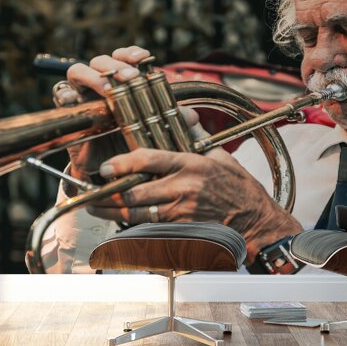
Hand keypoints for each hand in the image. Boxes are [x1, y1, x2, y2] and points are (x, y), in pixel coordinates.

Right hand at [53, 46, 198, 190]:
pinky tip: (77, 98)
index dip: (132, 53)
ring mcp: (84, 97)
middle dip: (115, 65)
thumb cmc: (136, 146)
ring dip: (92, 75)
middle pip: (100, 61)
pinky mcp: (71, 113)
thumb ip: (174, 120)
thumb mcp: (157, 132)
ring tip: (106, 88)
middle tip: (129, 77)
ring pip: (77, 71)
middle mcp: (101, 86)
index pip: (124, 56)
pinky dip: (66, 93)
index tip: (145, 59)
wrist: (115, 175)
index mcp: (122, 83)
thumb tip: (190, 114)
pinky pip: (61, 94)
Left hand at [87, 148, 303, 262]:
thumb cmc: (237, 186)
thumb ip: (195, 137)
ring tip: (96, 208)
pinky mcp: (183, 230)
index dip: (122, 164)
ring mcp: (182, 212)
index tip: (105, 167)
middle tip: (90, 195)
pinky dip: (133, 226)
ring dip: (114, 213)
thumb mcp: (217, 155)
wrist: (256, 220)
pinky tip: (119, 222)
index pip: (149, 160)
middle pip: (136, 193)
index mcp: (190, 164)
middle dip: (108, 195)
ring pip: (139, 214)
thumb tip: (182, 115)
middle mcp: (184, 188)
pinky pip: (152, 228)